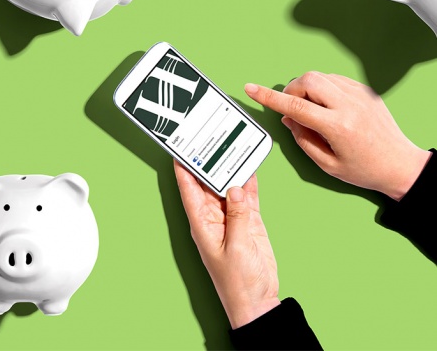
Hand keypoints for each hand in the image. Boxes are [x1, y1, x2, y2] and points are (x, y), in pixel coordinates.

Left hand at [174, 161, 279, 328]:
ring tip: (232, 145)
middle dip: (208, 161)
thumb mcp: (237, 246)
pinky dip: (249, 181)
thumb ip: (237, 215)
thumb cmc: (238, 282)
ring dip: (230, 169)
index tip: (180, 146)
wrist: (258, 301)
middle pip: (208, 183)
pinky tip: (251, 166)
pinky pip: (246, 196)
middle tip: (211, 137)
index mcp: (201, 223)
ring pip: (228, 186)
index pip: (188, 188)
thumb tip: (235, 188)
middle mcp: (213, 217)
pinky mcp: (248, 221)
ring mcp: (231, 218)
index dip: (183, 167)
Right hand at [245, 72, 430, 200]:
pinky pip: (335, 79)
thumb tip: (289, 117)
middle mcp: (349, 106)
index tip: (252, 89)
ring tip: (312, 110)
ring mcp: (360, 95)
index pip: (295, 105)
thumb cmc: (366, 169)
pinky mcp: (366, 91)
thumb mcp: (327, 164)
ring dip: (307, 88)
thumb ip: (303, 139)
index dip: (269, 97)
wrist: (401, 165)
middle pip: (307, 81)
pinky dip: (323, 88)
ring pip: (320, 77)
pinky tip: (327, 106)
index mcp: (338, 127)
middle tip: (292, 108)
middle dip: (292, 90)